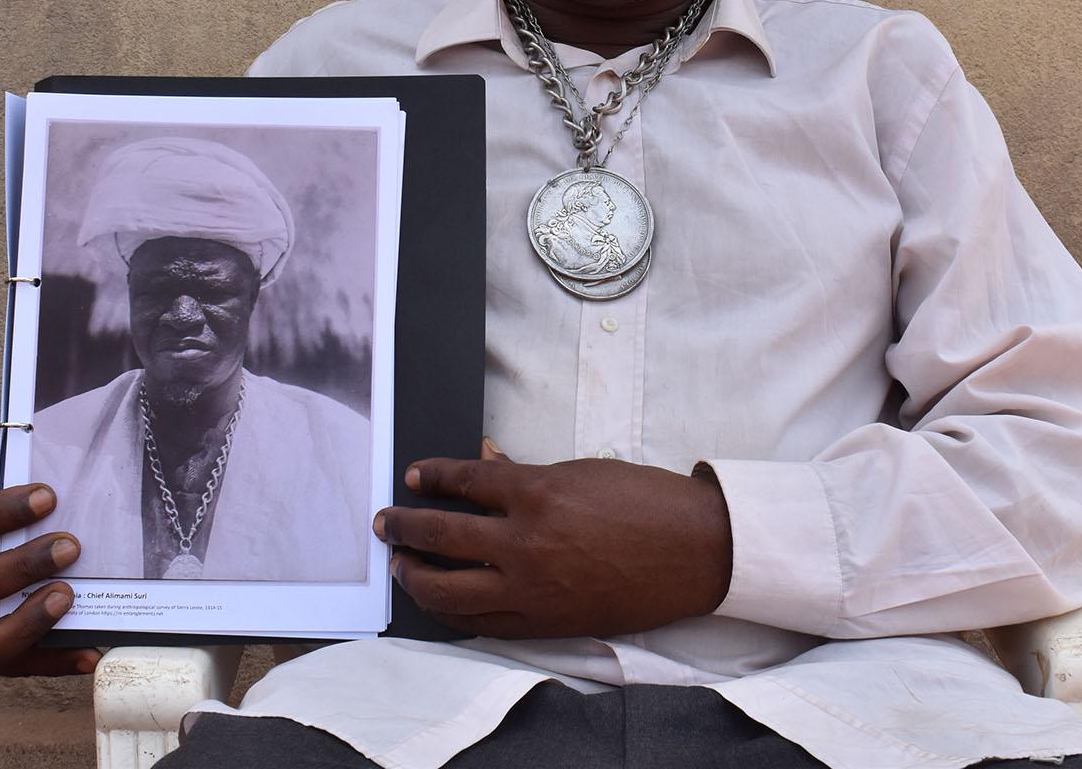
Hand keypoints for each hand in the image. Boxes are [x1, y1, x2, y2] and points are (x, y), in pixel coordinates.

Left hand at [375, 450, 732, 638]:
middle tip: (387, 523)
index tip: (413, 477)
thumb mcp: (581, 471)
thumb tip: (484, 460)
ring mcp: (532, 588)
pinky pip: (481, 621)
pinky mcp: (545, 622)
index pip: (464, 482)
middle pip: (442, 535)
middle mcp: (526, 542)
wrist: (694, 551)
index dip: (432, 478)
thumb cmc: (645, 501)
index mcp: (537, 492)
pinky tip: (441, 600)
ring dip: (416, 576)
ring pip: (450, 589)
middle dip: (405, 527)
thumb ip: (525, 473)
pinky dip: (453, 610)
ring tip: (402, 566)